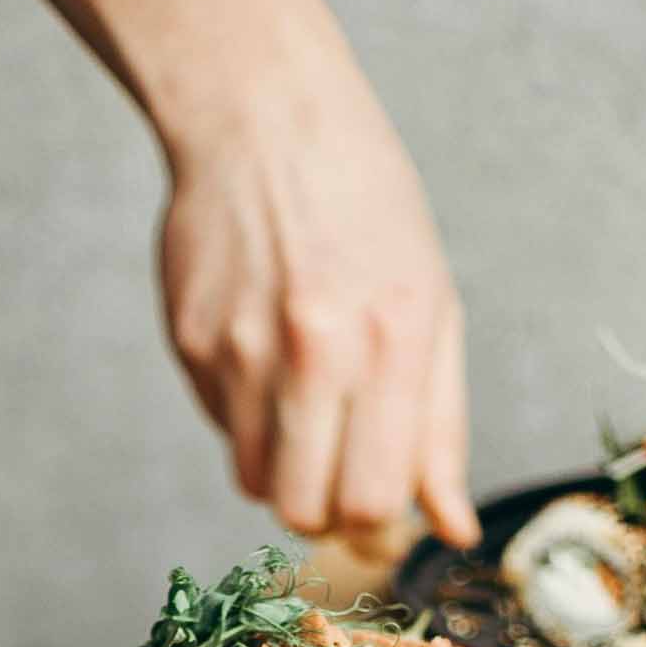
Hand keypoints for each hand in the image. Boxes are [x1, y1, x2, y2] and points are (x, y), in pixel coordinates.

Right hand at [157, 68, 475, 549]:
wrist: (265, 117)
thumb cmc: (366, 210)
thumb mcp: (432, 307)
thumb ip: (441, 430)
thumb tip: (453, 529)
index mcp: (392, 343)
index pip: (374, 501)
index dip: (377, 528)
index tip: (379, 514)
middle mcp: (315, 352)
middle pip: (305, 511)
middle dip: (325, 514)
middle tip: (337, 477)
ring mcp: (243, 351)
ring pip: (255, 482)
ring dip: (282, 470)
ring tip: (302, 406)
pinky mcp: (192, 344)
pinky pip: (220, 428)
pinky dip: (245, 417)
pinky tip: (263, 350)